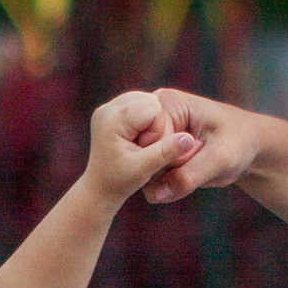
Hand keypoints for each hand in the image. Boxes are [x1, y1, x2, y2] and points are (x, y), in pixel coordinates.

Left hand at [82, 90, 202, 207]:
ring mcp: (109, 108)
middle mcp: (107, 109)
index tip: (143, 148)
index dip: (157, 130)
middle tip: (141, 146)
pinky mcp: (113, 110)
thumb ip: (166, 152)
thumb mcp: (144, 169)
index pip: (153, 108)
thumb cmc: (120, 181)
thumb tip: (189, 139)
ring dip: (151, 121)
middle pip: (151, 100)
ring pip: (148, 100)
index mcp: (112, 119)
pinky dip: (145, 120)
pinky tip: (137, 138)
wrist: (99, 188)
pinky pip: (142, 104)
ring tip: (138, 143)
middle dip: (155, 124)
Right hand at [136, 87, 257, 203]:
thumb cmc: (240, 142)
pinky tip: (187, 174)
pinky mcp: (154, 152)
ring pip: (141, 170)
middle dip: (165, 172)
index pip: (145, 142)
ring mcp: (151, 135)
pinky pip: (148, 178)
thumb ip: (188, 176)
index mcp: (165, 103)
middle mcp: (151, 116)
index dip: (165, 161)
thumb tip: (155, 195)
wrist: (249, 145)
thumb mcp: (220, 158)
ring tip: (194, 167)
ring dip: (167, 180)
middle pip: (139, 157)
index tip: (193, 158)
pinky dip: (166, 184)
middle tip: (196, 165)